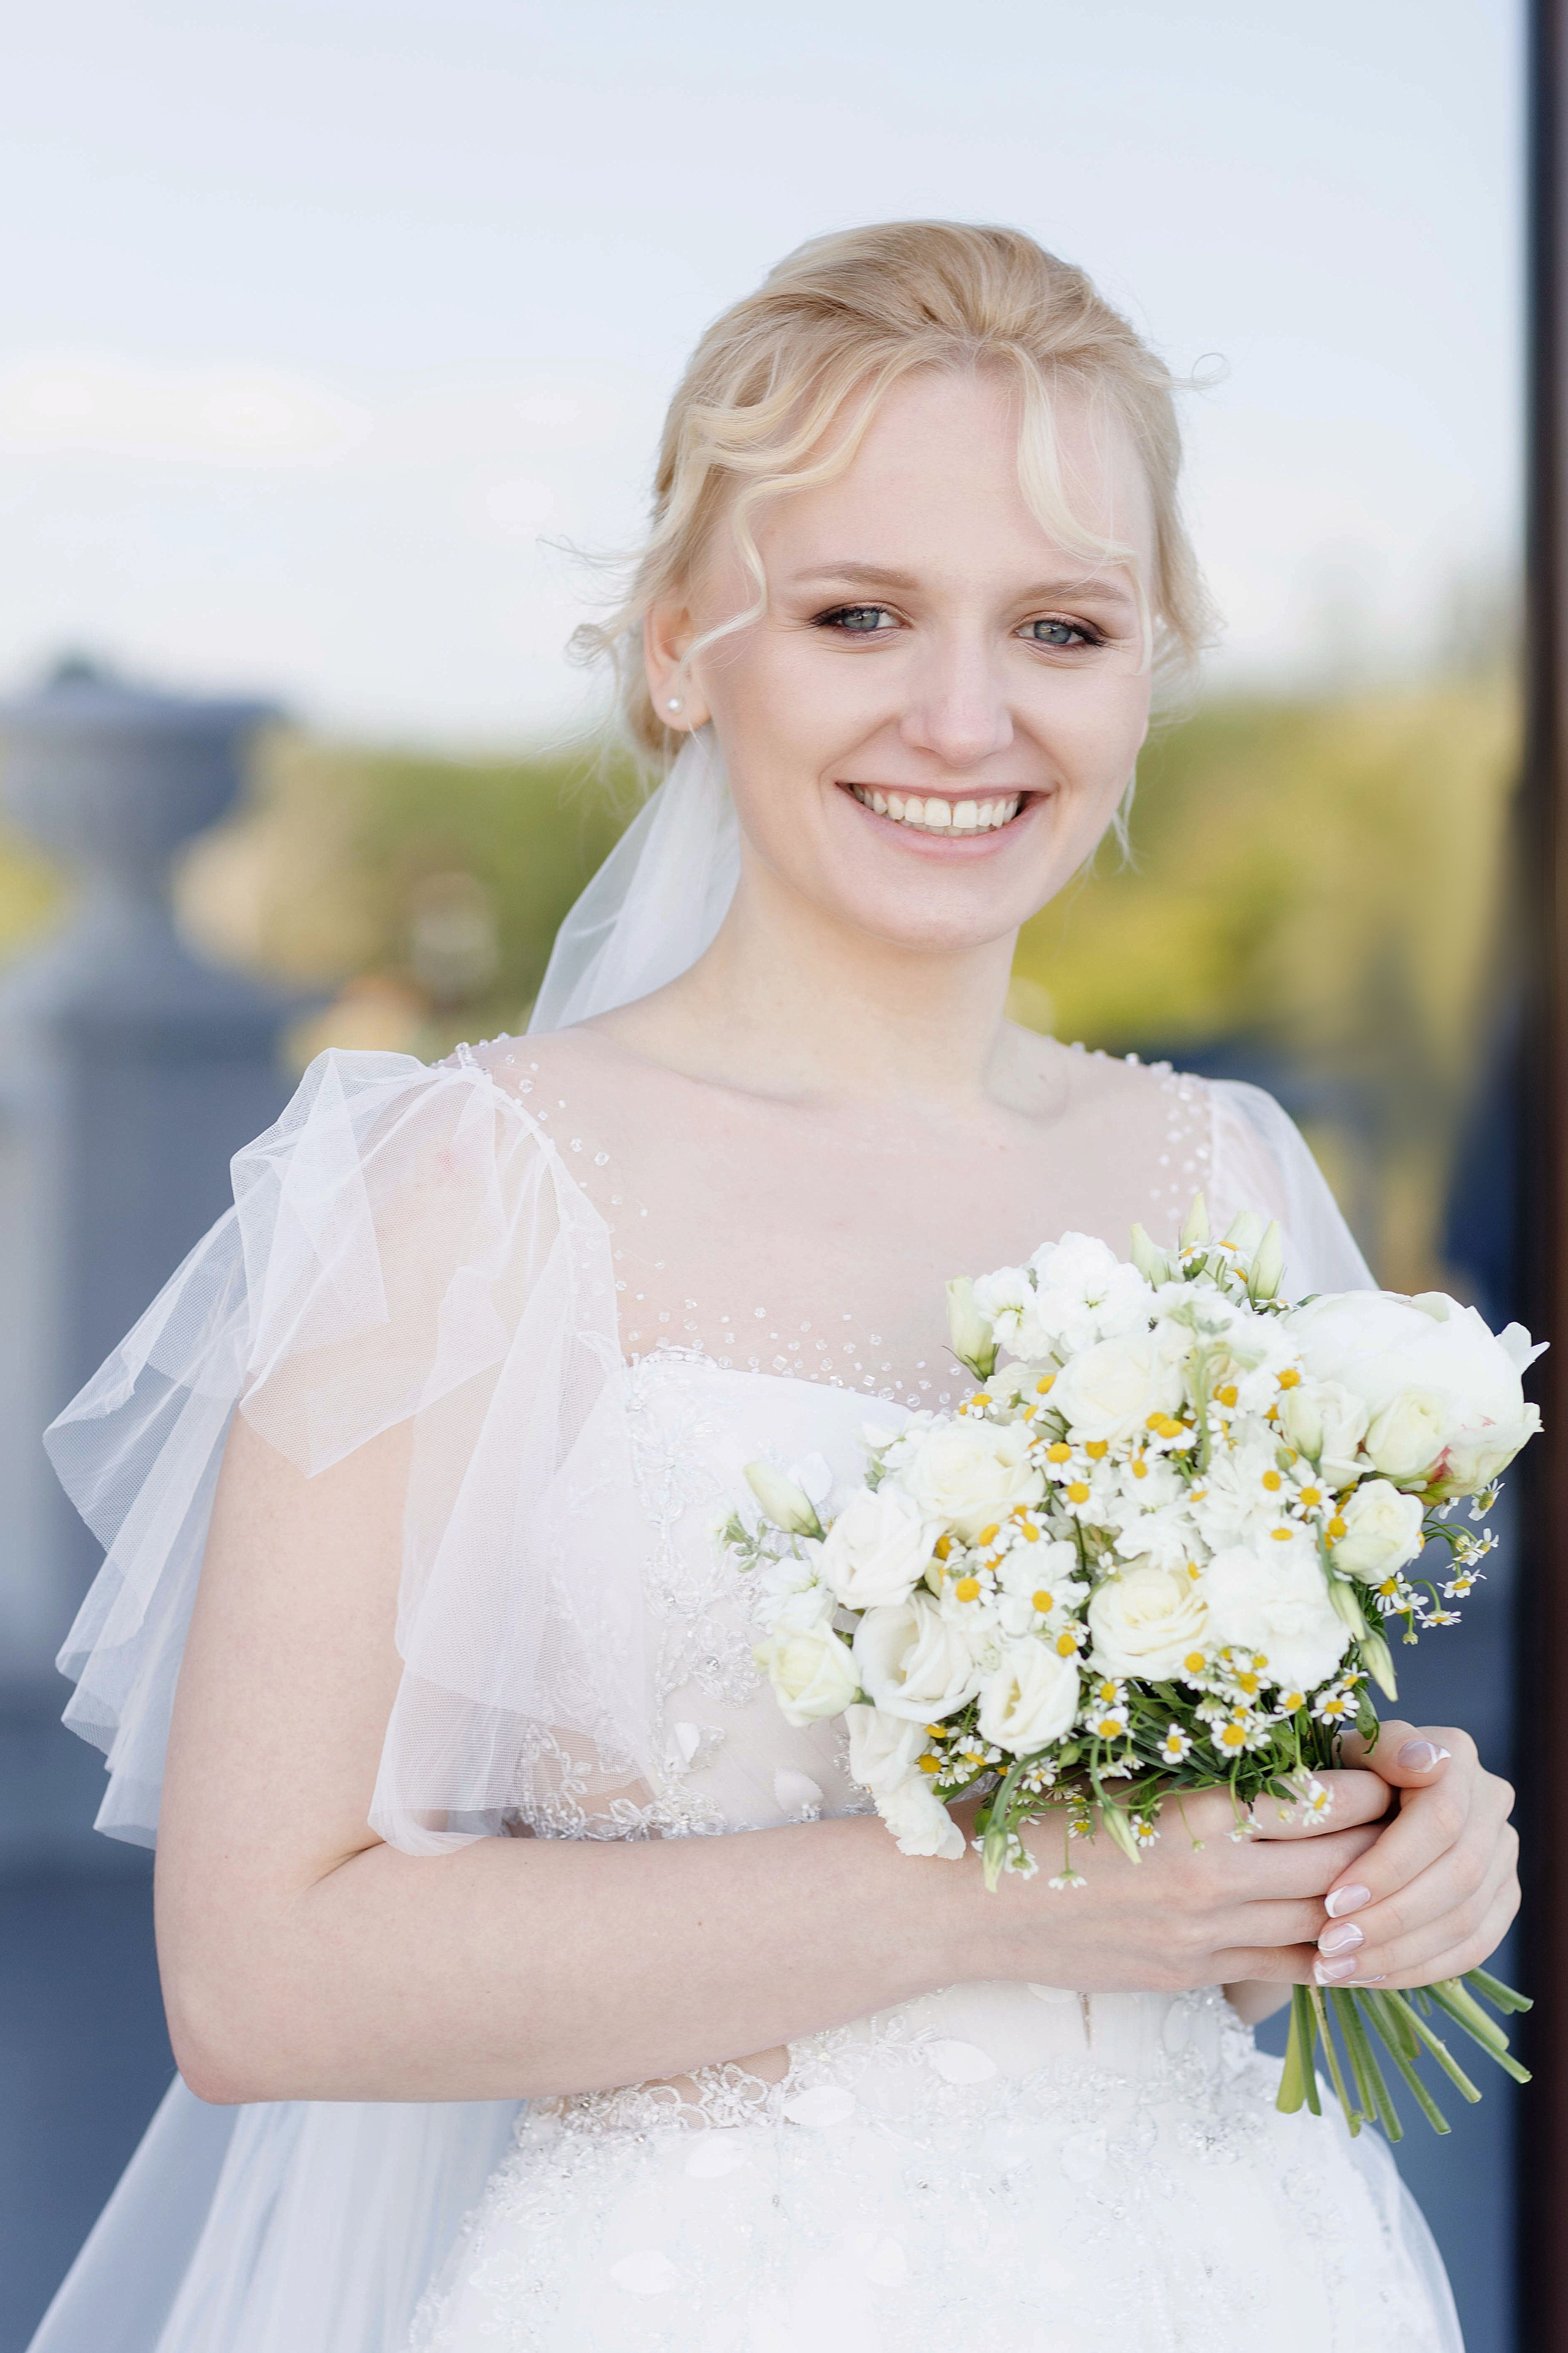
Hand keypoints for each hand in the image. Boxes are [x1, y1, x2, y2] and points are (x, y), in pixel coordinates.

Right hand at [980, 1773, 1389, 1993]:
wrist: (970, 1905)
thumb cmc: (1036, 1819)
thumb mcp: (1119, 1775)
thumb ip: (1197, 1773)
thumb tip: (1275, 1753)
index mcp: (1194, 1816)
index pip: (1317, 1805)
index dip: (1364, 1788)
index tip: (1380, 1767)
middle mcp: (1213, 1883)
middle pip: (1339, 1866)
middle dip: (1383, 1841)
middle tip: (1404, 1815)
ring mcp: (1207, 1939)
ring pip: (1324, 1923)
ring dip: (1363, 1898)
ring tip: (1385, 1870)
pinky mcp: (1195, 1975)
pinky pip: (1288, 1970)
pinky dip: (1328, 1949)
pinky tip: (1347, 1929)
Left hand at [1311, 1720, 1518, 1990]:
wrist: (1354, 1797)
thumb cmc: (1338, 1769)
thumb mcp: (1343, 1750)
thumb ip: (1379, 1749)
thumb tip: (1427, 1760)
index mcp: (1456, 1756)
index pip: (1439, 1822)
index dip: (1388, 1867)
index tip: (1333, 1901)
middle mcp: (1491, 1801)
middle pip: (1458, 1877)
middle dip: (1389, 1919)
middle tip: (1331, 1946)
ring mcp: (1502, 1853)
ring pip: (1466, 1920)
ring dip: (1399, 1953)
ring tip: (1338, 1969)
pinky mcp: (1501, 1897)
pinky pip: (1472, 1946)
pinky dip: (1419, 1968)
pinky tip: (1368, 1975)